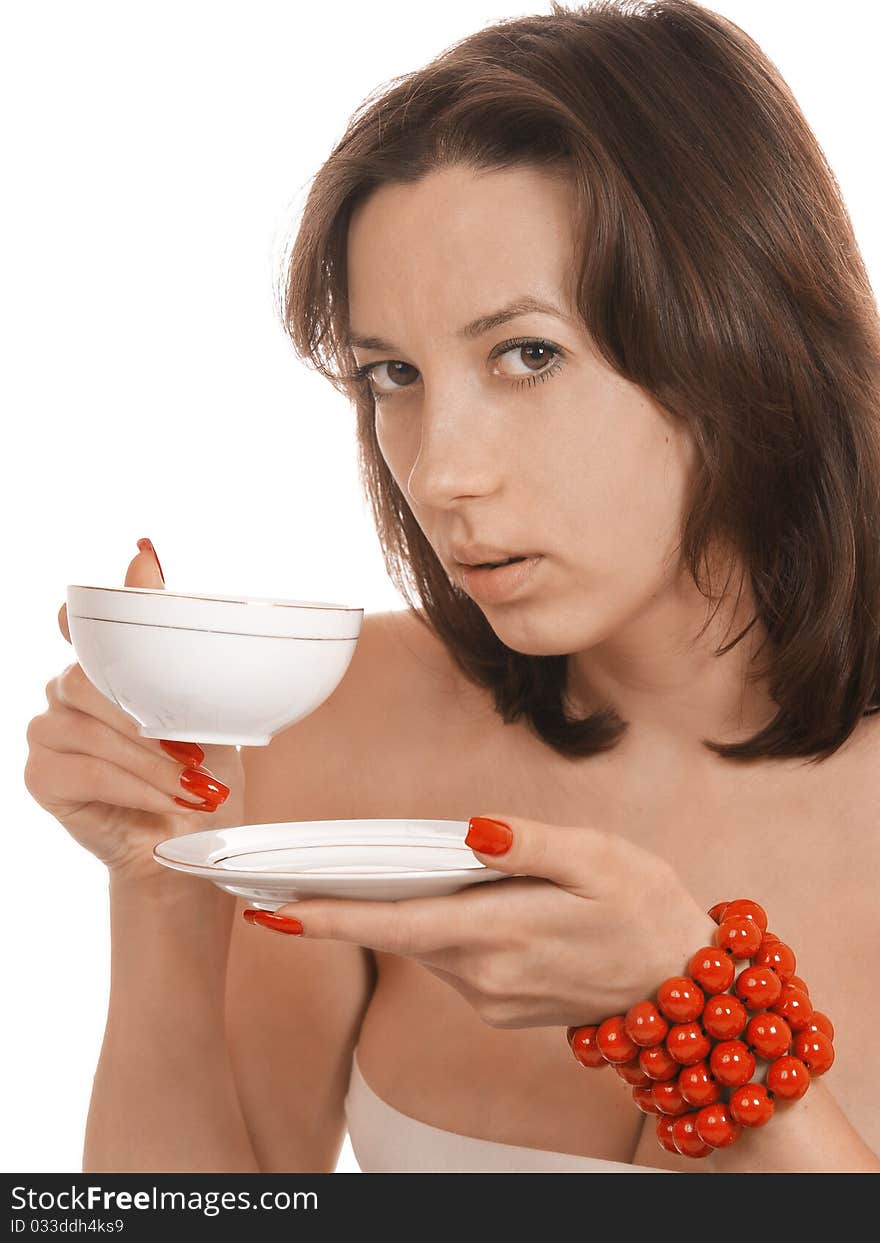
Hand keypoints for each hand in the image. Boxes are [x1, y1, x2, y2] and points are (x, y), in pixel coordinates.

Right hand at [23, 539, 244, 883]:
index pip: (81, 622)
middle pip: (87, 680)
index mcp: (102, 664)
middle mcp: (65, 690)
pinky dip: (134, 787)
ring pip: (92, 730)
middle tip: (196, 749)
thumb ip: (176, 646)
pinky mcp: (41, 776)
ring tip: (193, 784)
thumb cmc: (200, 768)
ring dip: (151, 761)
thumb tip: (145, 558)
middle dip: (147, 718)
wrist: (189, 838)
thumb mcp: (206, 705)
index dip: (89, 611)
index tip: (123, 583)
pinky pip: (86, 772)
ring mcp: (48, 732)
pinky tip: (166, 799)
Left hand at [249, 813, 716, 1028]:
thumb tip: (471, 831)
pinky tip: (454, 902)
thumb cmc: (646, 908)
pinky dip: (437, 931)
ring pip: (424, 946)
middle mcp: (487, 976)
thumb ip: (527, 845)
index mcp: (503, 933)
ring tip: (382, 874)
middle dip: (350, 906)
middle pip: (399, 934)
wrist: (686, 989)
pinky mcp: (501, 1006)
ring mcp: (492, 998)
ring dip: (400, 914)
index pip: (396, 926)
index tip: (276, 910)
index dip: (331, 919)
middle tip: (299, 872)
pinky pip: (451, 961)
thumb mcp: (597, 857)